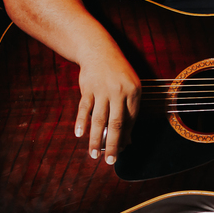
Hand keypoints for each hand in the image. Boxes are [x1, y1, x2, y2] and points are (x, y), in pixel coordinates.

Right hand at [74, 44, 139, 165]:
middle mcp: (119, 91)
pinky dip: (82, 122)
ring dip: (96, 139)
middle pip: (117, 123)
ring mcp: (103, 89)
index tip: (120, 151)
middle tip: (110, 161)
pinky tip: (80, 135)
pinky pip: (85, 108)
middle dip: (113, 144)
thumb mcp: (129, 88)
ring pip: (99, 119)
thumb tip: (129, 140)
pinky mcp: (88, 87)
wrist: (99, 51)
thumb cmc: (117, 74)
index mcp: (134, 92)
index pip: (130, 120)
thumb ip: (129, 113)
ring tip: (94, 154)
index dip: (125, 137)